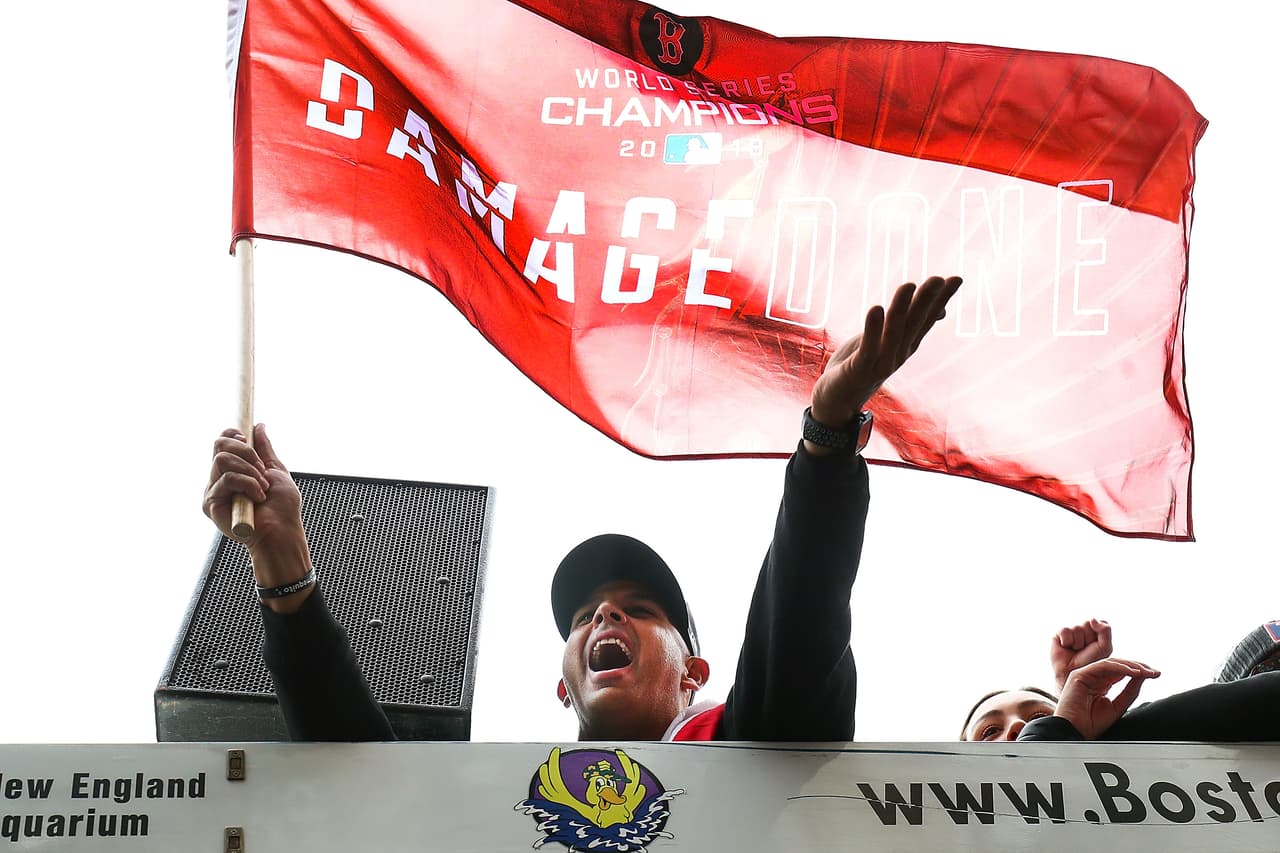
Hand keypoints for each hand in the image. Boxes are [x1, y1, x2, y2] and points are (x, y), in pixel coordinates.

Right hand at [203, 424, 313, 610]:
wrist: (282, 532)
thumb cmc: (283, 509)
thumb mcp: (276, 471)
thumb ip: (264, 449)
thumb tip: (258, 426)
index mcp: (234, 470)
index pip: (222, 442)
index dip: (232, 434)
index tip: (246, 437)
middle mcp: (219, 479)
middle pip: (218, 445)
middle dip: (245, 451)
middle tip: (262, 469)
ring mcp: (214, 491)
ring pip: (221, 459)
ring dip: (249, 470)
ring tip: (262, 487)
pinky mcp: (210, 503)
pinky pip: (226, 479)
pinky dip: (248, 483)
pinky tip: (257, 497)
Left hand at [807, 276, 960, 447]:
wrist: (837, 399)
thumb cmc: (861, 364)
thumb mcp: (888, 340)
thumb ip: (909, 323)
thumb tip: (941, 311)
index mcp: (906, 345)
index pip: (926, 319)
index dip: (940, 300)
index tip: (956, 279)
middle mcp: (899, 354)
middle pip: (913, 324)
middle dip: (925, 301)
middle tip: (938, 279)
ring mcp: (881, 363)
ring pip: (893, 333)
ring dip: (901, 309)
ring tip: (908, 285)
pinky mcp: (860, 369)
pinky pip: (869, 348)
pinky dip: (873, 329)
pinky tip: (876, 308)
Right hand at [1050, 618, 1113, 692]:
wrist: (1073, 675)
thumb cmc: (1091, 664)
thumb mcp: (1105, 648)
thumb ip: (1105, 631)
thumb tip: (1092, 619)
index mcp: (1097, 632)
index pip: (1101, 622)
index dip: (1099, 633)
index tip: (1097, 645)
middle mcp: (1084, 630)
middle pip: (1088, 622)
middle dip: (1089, 638)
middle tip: (1086, 649)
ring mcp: (1072, 632)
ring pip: (1077, 627)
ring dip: (1078, 642)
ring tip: (1076, 651)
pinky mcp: (1059, 634)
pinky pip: (1065, 630)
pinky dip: (1067, 641)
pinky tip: (1067, 648)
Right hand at [1054, 657, 1159, 739]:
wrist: (1074, 732)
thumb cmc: (1090, 724)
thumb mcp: (1117, 706)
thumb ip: (1129, 691)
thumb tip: (1143, 678)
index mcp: (1101, 684)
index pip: (1121, 671)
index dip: (1139, 671)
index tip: (1155, 674)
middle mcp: (1093, 677)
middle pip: (1118, 664)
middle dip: (1138, 666)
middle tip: (1154, 671)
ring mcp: (1085, 674)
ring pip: (1111, 663)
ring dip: (1131, 666)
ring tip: (1146, 672)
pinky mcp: (1080, 674)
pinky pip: (1103, 666)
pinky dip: (1120, 668)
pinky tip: (1134, 673)